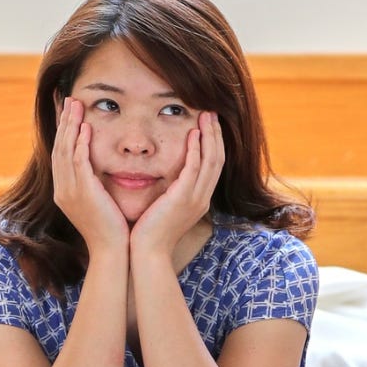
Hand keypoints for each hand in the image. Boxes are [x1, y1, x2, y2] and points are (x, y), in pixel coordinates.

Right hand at [51, 97, 128, 258]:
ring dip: (70, 126)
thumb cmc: (111, 229)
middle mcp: (62, 190)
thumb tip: (99, 170)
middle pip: (59, 148)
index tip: (68, 113)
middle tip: (69, 100)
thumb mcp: (98, 203)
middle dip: (64, 122)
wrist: (112, 251)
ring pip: (66, 151)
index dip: (63, 132)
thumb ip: (94, 184)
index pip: (60, 154)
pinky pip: (78, 163)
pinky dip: (80, 144)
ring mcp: (70, 192)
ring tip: (76, 105)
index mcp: (64, 192)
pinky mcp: (83, 193)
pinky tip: (85, 128)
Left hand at [129, 111, 224, 260]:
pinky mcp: (182, 198)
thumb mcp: (167, 210)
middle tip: (211, 113)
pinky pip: (193, 169)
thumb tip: (168, 180)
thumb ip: (172, 193)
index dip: (213, 144)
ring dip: (209, 136)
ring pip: (211, 161)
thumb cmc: (151, 233)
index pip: (214, 167)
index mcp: (199, 200)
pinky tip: (192, 134)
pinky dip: (195, 150)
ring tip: (205, 116)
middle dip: (215, 134)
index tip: (208, 125)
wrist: (148, 253)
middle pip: (217, 159)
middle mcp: (202, 198)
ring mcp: (195, 199)